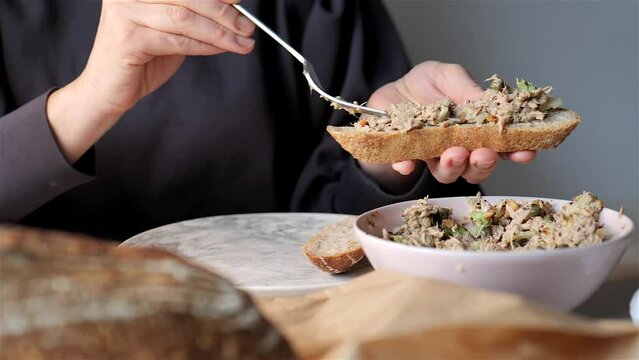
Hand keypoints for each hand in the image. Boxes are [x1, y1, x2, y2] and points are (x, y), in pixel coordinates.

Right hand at [47, 0, 254, 162]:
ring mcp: (124, 12)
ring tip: (242, 42)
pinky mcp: (127, 37)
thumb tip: (233, 8)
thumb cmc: (142, 58)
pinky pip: (177, 40)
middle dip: (224, 13)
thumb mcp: (173, 29)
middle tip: (248, 26)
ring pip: (185, 18)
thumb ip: (195, 15)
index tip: (240, 0)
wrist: (110, 89)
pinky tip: (221, 49)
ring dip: (220, 32)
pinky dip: (204, 46)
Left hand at [359, 61, 535, 189]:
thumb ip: (465, 87)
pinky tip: (407, 163)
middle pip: (477, 168)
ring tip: (453, 154)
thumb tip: (483, 102)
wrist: (391, 91)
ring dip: (453, 167)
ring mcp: (432, 157)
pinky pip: (406, 167)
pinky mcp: (404, 158)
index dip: (516, 151)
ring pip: (447, 174)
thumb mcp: (448, 75)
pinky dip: (407, 166)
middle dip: (484, 163)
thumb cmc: (427, 84)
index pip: (501, 146)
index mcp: (475, 131)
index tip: (527, 151)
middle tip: (483, 154)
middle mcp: (458, 149)